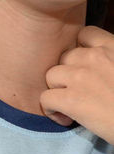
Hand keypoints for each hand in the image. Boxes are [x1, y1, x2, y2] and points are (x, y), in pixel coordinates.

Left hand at [42, 26, 113, 142]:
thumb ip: (109, 60)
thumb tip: (93, 65)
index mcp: (113, 48)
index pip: (85, 34)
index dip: (80, 50)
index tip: (86, 67)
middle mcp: (95, 57)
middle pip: (64, 57)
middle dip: (68, 74)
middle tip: (80, 91)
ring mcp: (81, 77)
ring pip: (51, 76)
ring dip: (58, 91)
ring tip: (72, 105)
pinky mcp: (70, 99)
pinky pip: (45, 98)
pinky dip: (52, 111)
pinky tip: (67, 119)